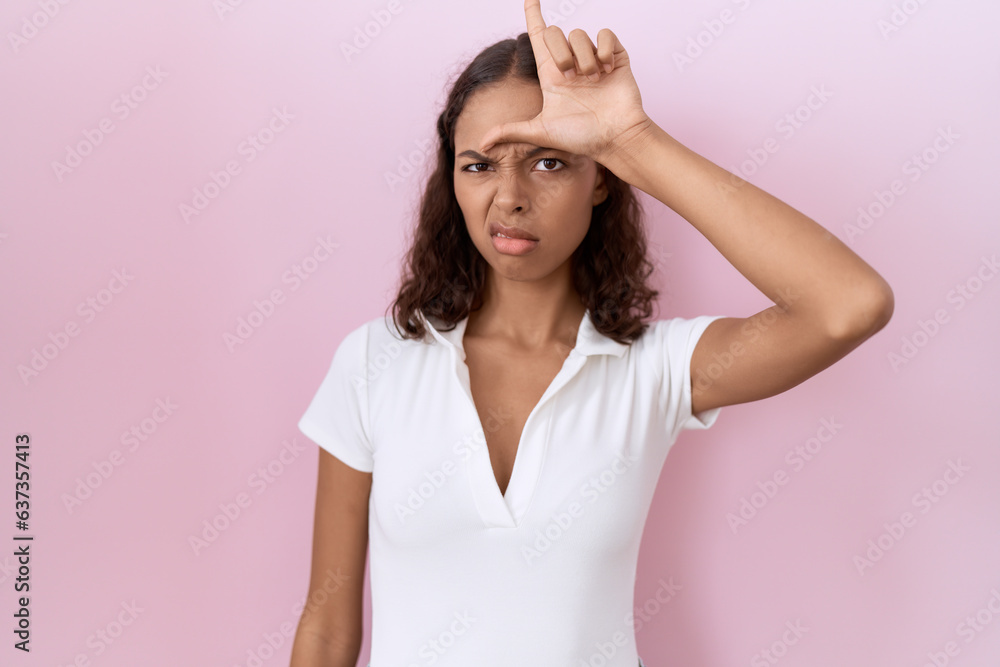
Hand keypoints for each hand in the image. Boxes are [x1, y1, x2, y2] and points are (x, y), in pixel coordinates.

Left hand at [479, 0, 652, 163]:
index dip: (533, 15)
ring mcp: (593, 59)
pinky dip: (605, 50)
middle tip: (571, 79)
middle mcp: (571, 63)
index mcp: (551, 75)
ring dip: (584, 60)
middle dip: (560, 53)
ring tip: (593, 81)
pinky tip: (608, 71)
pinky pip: (605, 34)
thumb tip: (482, 143)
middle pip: (554, 32)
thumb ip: (511, 131)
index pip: (538, 37)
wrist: (614, 138)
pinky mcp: (615, 56)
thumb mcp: (541, 131)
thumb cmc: (581, 137)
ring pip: (579, 35)